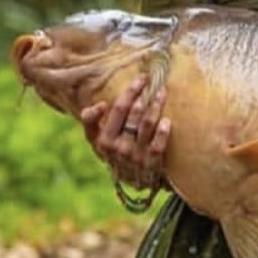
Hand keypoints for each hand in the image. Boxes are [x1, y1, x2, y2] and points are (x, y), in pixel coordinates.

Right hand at [80, 74, 169, 189]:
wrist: (132, 179)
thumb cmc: (114, 151)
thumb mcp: (96, 140)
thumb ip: (90, 121)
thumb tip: (100, 104)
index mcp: (104, 140)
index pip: (118, 109)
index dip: (130, 92)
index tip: (141, 78)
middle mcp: (119, 147)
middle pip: (134, 113)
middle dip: (144, 94)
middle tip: (154, 81)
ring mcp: (136, 156)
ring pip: (147, 125)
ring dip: (156, 106)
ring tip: (162, 92)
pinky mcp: (151, 164)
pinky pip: (158, 146)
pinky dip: (162, 133)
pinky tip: (167, 121)